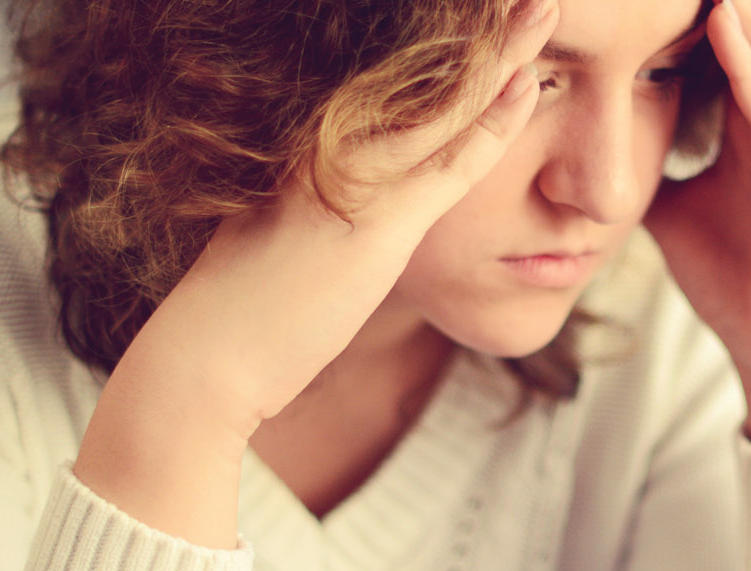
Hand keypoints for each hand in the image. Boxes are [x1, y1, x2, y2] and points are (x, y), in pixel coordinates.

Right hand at [72, 0, 556, 547]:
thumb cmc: (241, 305)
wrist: (207, 356)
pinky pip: (453, 162)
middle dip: (481, 30)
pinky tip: (524, 82)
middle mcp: (330, 141)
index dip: (444, 48)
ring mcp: (356, 178)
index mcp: (307, 137)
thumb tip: (337, 197)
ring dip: (502, 53)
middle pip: (423, 71)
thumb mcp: (278, 228)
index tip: (481, 17)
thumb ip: (314, 196)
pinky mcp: (379, 222)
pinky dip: (494, 120)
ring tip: (543, 9)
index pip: (390, 78)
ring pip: (446, 102)